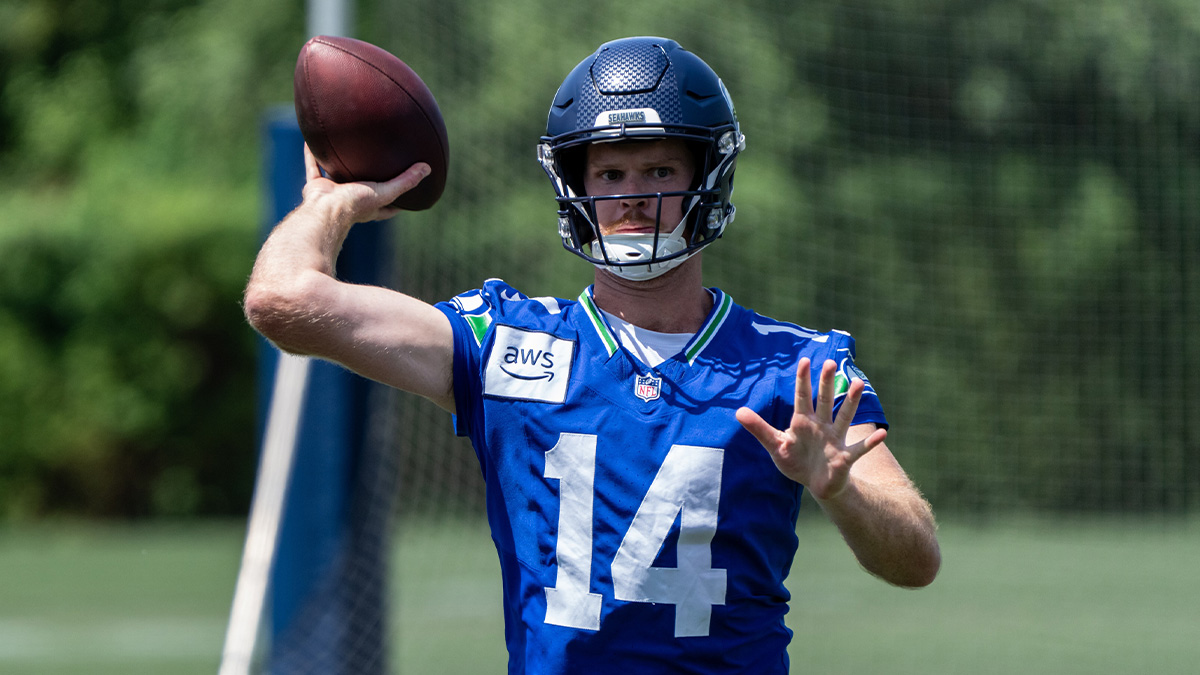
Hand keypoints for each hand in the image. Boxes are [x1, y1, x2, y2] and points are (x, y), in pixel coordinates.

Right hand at [300, 143, 430, 223]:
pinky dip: (312, 155)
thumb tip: (428, 168)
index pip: (388, 203)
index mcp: (369, 206)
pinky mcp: (316, 187)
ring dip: (338, 164)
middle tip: (375, 162)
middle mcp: (351, 199)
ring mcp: (333, 193)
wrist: (324, 210)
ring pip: (336, 175)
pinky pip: (313, 166)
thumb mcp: (386, 192)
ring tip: (344, 147)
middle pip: (362, 187)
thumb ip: (406, 181)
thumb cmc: (355, 205)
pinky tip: (312, 139)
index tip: (406, 186)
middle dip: (367, 178)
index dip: (398, 196)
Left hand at [735, 357, 887, 500]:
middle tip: (830, 362)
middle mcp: (821, 426)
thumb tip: (738, 412)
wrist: (815, 483)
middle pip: (825, 401)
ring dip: (851, 402)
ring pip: (844, 417)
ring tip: (859, 384)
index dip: (803, 380)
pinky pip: (860, 449)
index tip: (805, 361)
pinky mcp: (845, 458)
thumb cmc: (796, 461)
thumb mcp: (775, 445)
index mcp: (803, 422)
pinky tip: (883, 434)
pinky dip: (870, 443)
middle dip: (827, 383)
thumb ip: (759, 429)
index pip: (803, 397)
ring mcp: (835, 440)